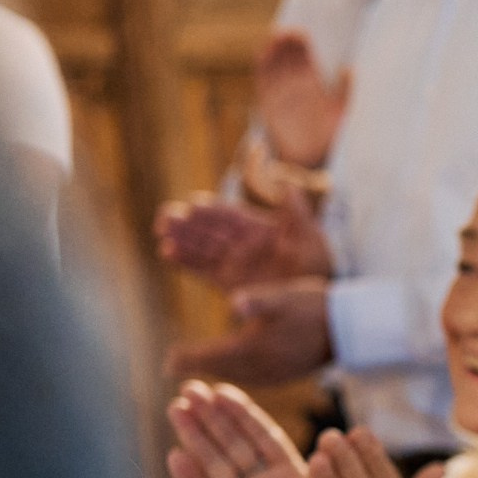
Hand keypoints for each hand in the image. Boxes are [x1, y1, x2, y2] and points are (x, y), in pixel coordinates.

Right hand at [155, 186, 331, 290]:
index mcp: (257, 228)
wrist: (317, 294)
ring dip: (181, 240)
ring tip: (161, 232)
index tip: (195, 204)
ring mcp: (233, 261)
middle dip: (188, 223)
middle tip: (166, 217)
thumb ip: (296, 213)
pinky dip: (185, 262)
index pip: (229, 215)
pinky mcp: (227, 280)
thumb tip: (288, 183)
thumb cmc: (316, 263)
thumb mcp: (309, 237)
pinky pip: (202, 269)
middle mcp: (240, 242)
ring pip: (201, 247)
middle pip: (209, 230)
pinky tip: (167, 253)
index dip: (212, 211)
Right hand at [164, 380, 319, 477]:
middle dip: (212, 417)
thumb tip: (339, 436)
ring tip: (177, 408)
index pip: (263, 439)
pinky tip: (175, 457)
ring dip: (196, 438)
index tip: (222, 389)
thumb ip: (331, 476)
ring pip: (215, 467)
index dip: (243, 414)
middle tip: (189, 387)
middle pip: (233, 446)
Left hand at [165, 277, 334, 387]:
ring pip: (235, 379)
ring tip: (199, 373)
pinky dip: (235, 378)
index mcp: (257, 349)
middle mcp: (263, 368)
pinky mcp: (285, 376)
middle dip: (197, 370)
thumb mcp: (285, 296)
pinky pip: (251, 381)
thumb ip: (258, 300)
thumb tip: (235, 301)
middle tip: (174, 369)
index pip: (213, 357)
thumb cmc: (316, 306)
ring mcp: (275, 375)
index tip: (167, 362)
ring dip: (215, 375)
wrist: (353, 327)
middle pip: (220, 372)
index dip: (188, 359)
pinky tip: (232, 373)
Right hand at [254, 28, 350, 169]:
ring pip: (275, 67)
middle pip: (289, 60)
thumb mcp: (343, 114)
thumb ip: (347, 92)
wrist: (313, 163)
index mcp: (314, 89)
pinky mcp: (268, 105)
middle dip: (289, 45)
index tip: (303, 34)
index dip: (302, 47)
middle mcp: (295, 90)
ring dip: (275, 52)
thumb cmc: (331, 141)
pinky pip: (263, 83)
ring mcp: (281, 96)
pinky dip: (262, 68)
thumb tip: (350, 68)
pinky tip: (264, 53)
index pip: (306, 62)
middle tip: (291, 32)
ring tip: (278, 37)